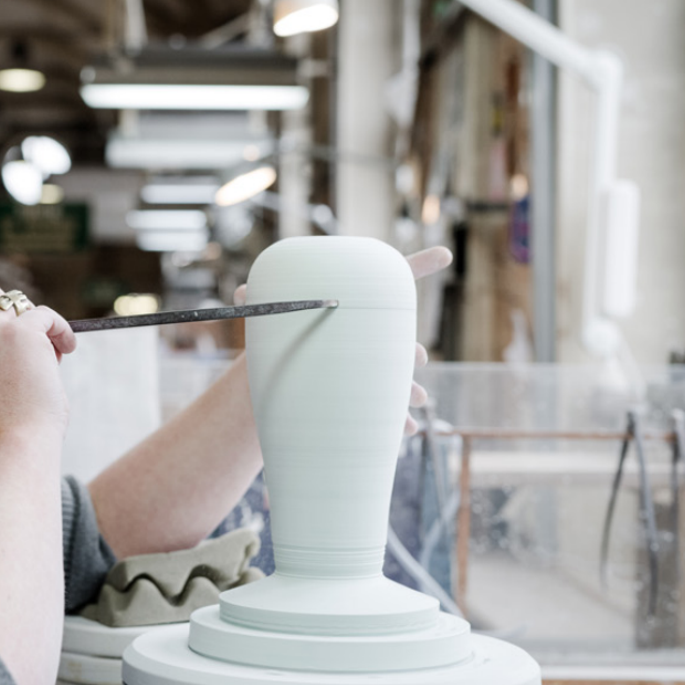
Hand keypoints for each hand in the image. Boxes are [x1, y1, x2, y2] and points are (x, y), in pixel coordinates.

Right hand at [0, 279, 76, 455]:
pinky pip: (46, 315)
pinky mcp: (21, 331)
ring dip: (37, 325)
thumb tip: (29, 327)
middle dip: (7, 305)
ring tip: (53, 353)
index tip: (12, 358)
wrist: (14, 448)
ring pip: (19, 301)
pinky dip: (60, 330)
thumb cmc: (4, 431)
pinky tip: (67, 348)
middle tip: (30, 335)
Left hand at [232, 245, 452, 434]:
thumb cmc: (285, 338)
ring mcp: (373, 370)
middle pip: (399, 341)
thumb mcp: (273, 320)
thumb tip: (241, 292)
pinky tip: (406, 431)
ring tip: (420, 399)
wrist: (285, 374)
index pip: (389, 285)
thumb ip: (261, 304)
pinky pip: (388, 412)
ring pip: (399, 380)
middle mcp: (372, 339)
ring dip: (412, 390)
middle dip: (411, 351)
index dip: (418, 264)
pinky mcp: (365, 400)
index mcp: (356, 312)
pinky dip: (398, 422)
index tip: (443, 253)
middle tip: (417, 356)